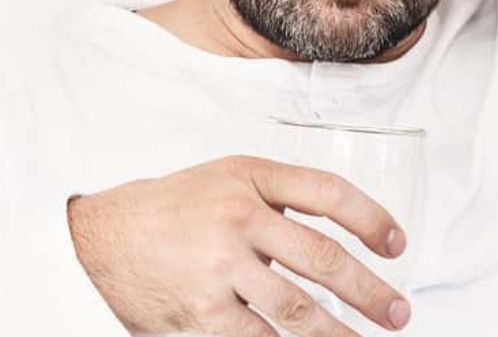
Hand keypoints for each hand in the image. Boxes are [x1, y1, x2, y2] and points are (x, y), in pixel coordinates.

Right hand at [67, 155, 411, 335]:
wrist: (99, 240)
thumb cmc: (172, 210)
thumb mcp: (224, 180)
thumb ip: (276, 198)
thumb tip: (339, 233)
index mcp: (250, 177)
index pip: (329, 193)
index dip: (372, 219)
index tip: (397, 244)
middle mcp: (238, 216)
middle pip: (323, 257)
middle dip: (370, 291)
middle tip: (398, 312)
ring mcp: (220, 265)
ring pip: (299, 308)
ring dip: (340, 333)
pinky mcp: (203, 311)